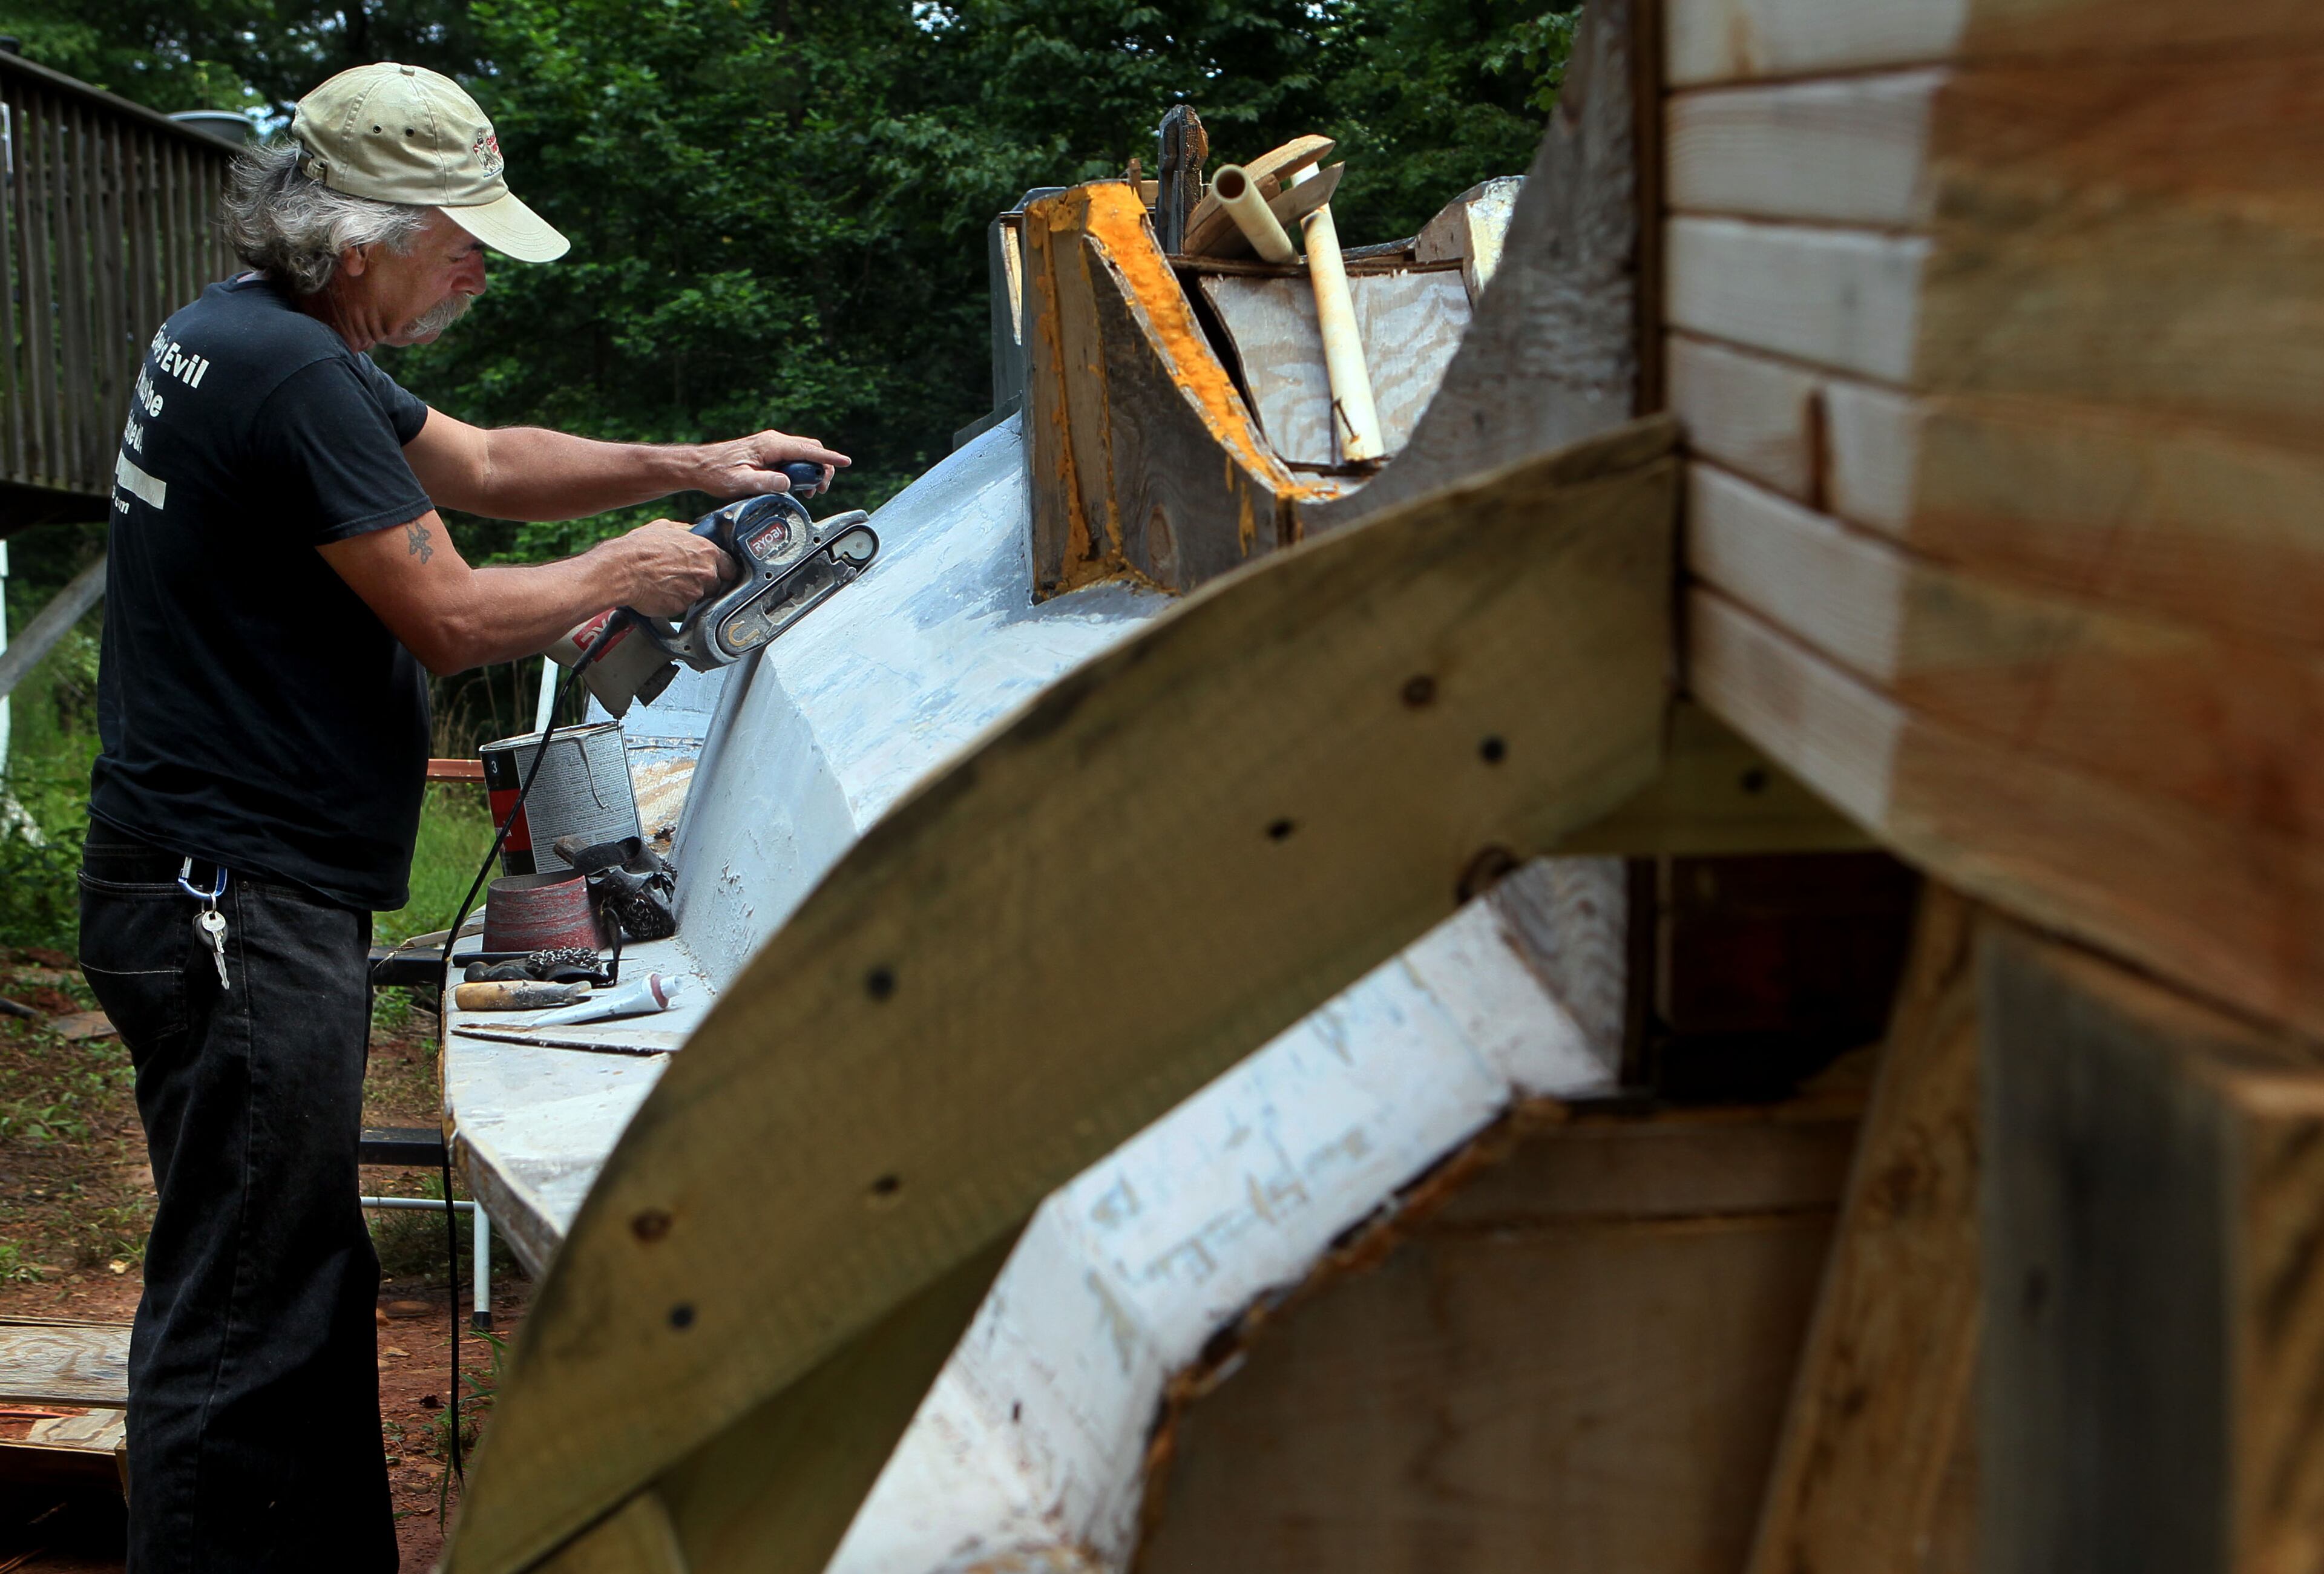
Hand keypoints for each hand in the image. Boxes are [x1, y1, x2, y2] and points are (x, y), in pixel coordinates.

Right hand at [611, 519, 735, 616]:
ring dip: (690, 593)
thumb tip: (693, 531)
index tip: (717, 572)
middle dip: (706, 582)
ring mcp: (695, 592)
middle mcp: (706, 572)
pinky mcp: (681, 607)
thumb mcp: (665, 528)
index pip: (730, 566)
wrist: (621, 570)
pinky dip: (675, 602)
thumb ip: (687, 532)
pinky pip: (683, 607)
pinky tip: (662, 592)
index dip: (723, 569)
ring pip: (700, 596)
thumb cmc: (640, 548)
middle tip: (686, 577)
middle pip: (717, 583)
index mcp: (707, 551)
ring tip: (669, 583)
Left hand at [692, 430, 851, 499]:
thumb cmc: (717, 474)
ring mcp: (772, 445)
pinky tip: (796, 485)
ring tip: (810, 491)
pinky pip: (793, 457)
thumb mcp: (740, 482)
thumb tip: (787, 483)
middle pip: (811, 449)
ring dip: (812, 470)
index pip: (807, 450)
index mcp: (770, 446)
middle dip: (823, 467)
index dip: (829, 458)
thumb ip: (765, 482)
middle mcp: (774, 441)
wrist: (700, 466)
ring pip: (804, 452)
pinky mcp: (769, 451)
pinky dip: (802, 469)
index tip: (846, 462)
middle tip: (820, 490)